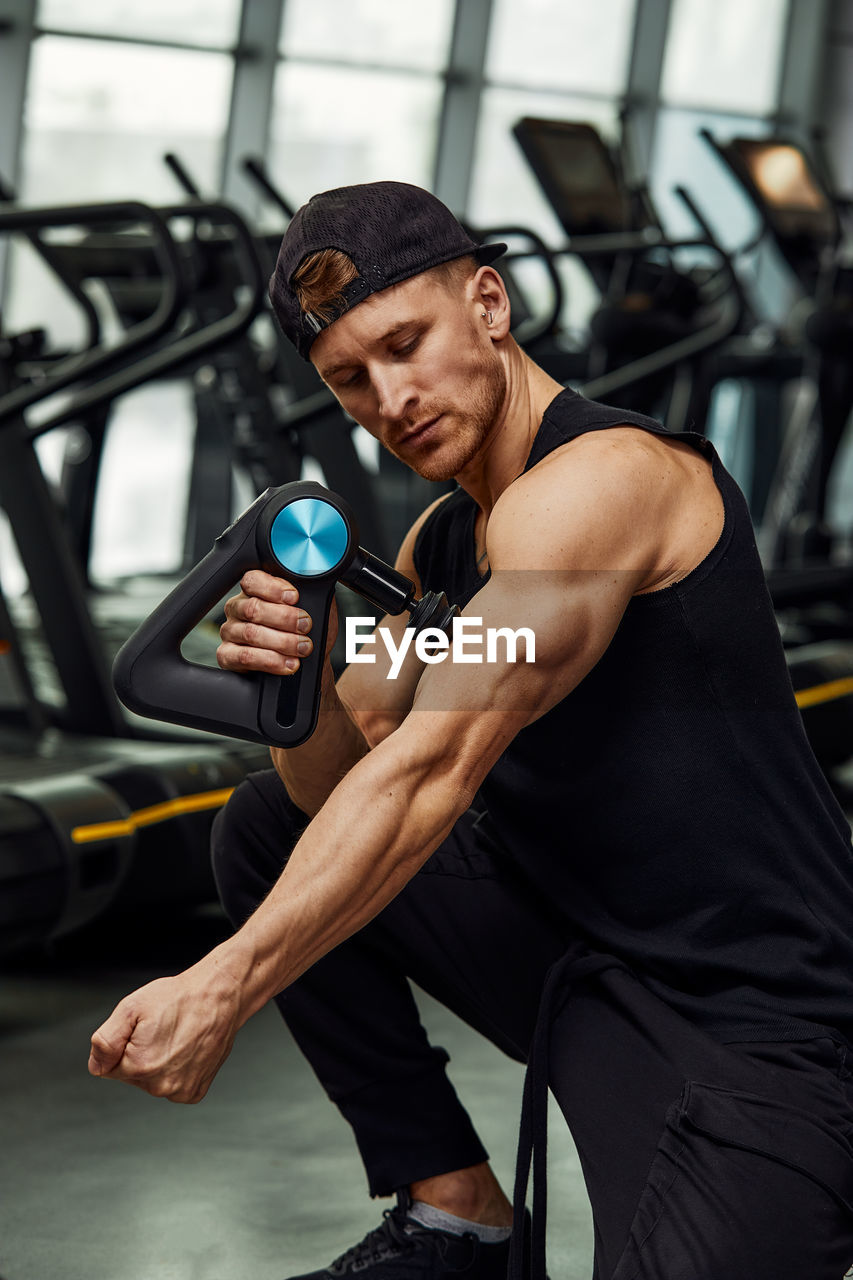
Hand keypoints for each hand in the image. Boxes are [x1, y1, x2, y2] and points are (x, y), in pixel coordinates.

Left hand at [88, 959, 242, 1103]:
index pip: (108, 1066)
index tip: (141, 1029)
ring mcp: (179, 1091)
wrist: (220, 996)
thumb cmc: (179, 997)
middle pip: (130, 1075)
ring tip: (176, 1038)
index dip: (121, 1044)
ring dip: (157, 1064)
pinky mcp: (194, 1092)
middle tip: (160, 1030)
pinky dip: (176, 1071)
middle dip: (138, 1054)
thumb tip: (96, 1066)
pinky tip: (186, 1050)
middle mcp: (160, 1086)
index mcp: (139, 1066)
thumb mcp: (131, 1007)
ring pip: (151, 1081)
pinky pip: (172, 1087)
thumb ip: (105, 1041)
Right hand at [217, 569, 337, 675]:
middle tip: (305, 626)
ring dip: (282, 642)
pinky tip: (287, 663)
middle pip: (253, 608)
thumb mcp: (312, 608)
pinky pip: (245, 657)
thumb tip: (312, 582)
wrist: (305, 662)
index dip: (273, 588)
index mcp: (254, 591)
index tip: (295, 598)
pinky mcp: (228, 656)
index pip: (252, 580)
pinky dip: (270, 661)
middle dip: (284, 618)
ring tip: (302, 648)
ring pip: (251, 633)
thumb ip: (308, 593)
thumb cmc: (304, 632)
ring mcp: (230, 632)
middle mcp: (238, 609)